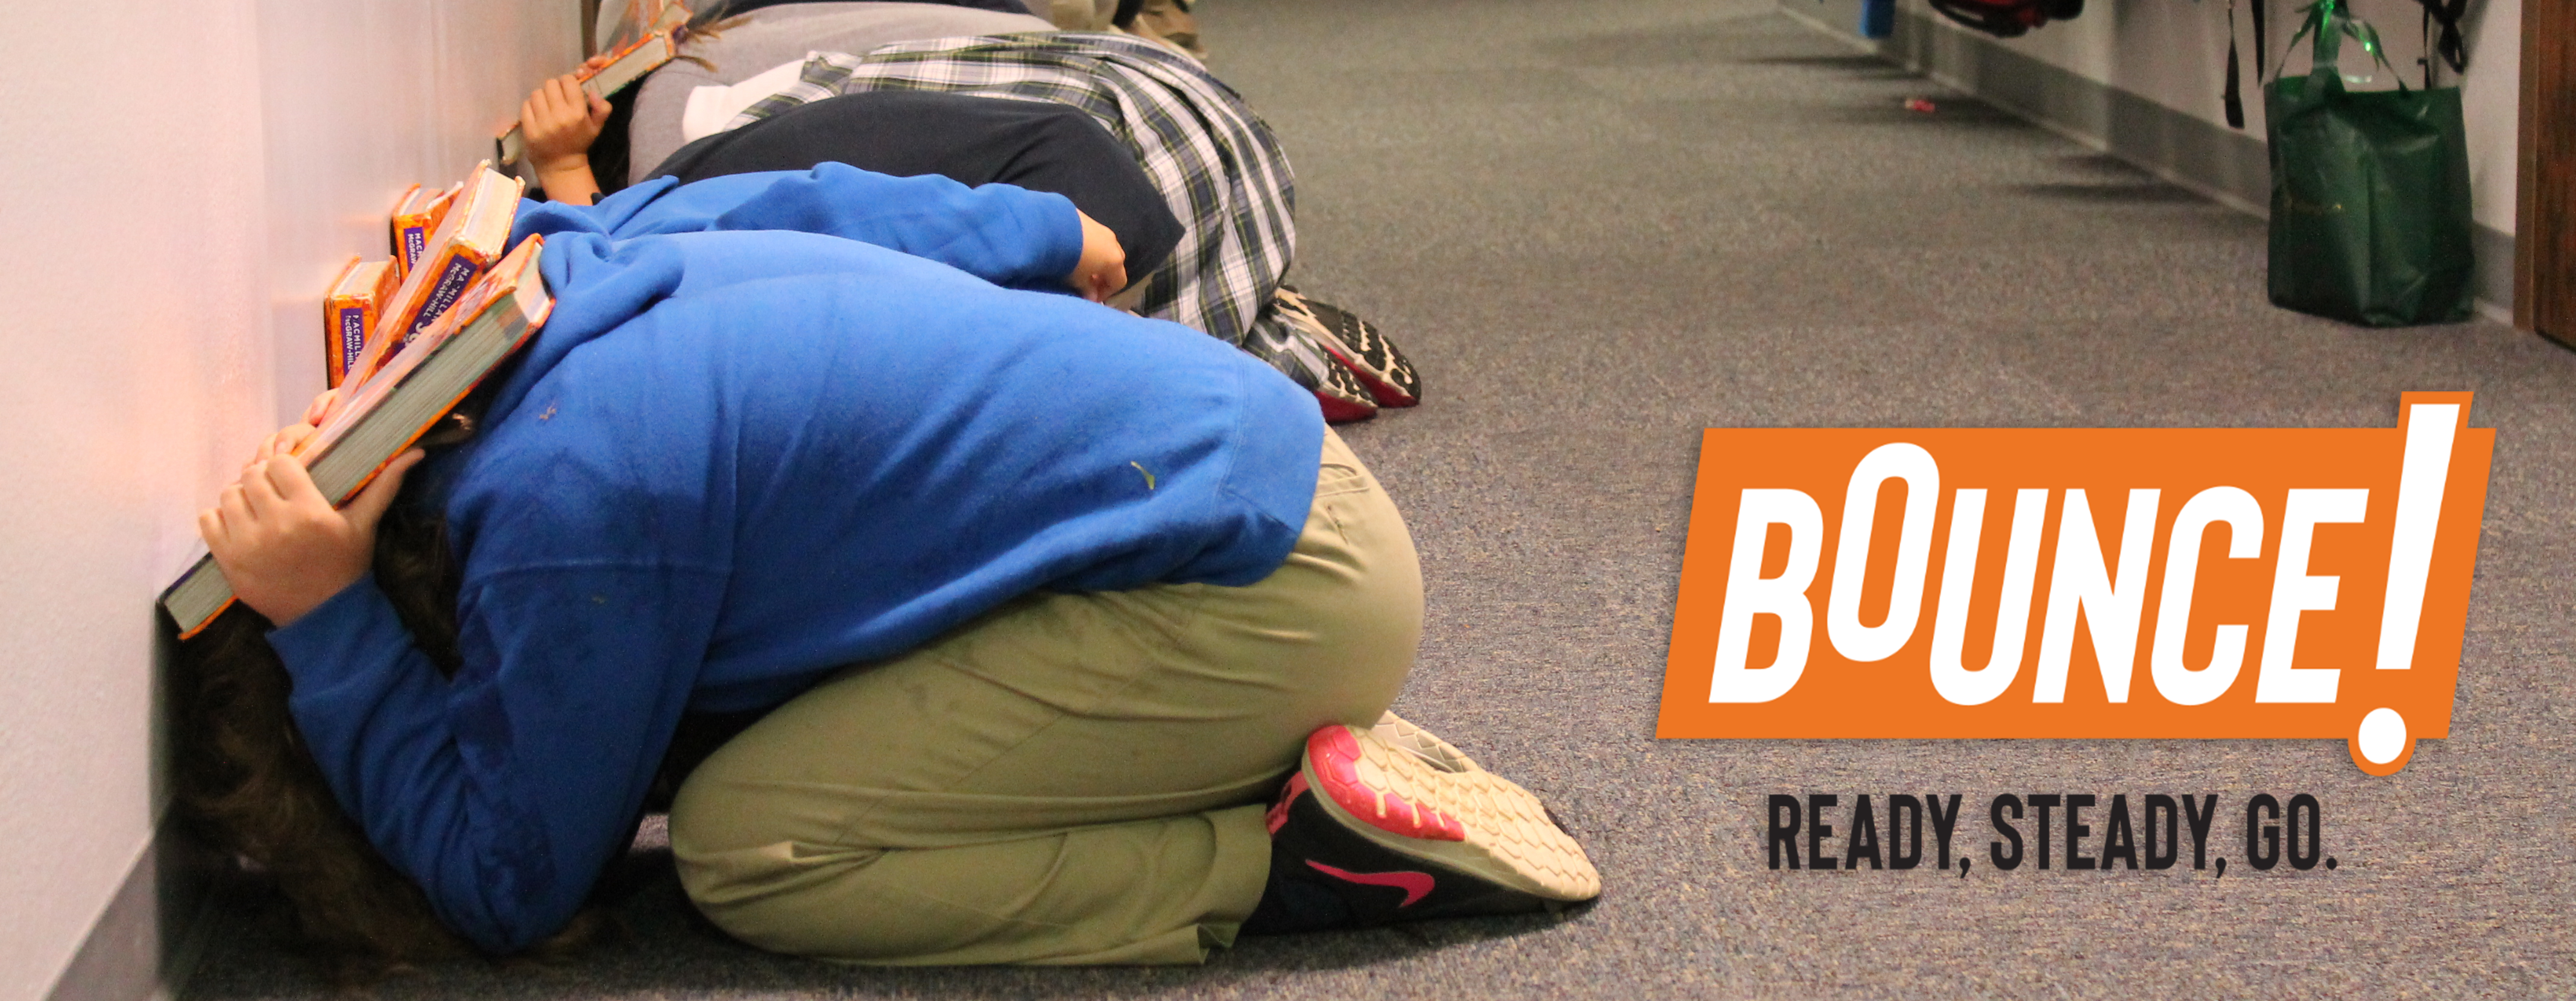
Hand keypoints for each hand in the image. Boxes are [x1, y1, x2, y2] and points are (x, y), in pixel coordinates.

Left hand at [200, 448, 424, 626]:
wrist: (324, 616)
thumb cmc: (346, 565)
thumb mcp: (365, 525)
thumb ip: (385, 486)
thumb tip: (416, 452)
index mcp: (311, 513)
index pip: (280, 463)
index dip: (284, 466)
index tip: (291, 478)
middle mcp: (277, 525)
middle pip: (251, 475)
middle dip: (261, 480)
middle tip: (273, 494)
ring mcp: (247, 544)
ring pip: (227, 495)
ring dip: (240, 498)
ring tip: (257, 510)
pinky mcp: (227, 560)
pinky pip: (207, 520)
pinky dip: (219, 518)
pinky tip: (240, 526)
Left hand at [522, 72, 609, 204]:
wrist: (561, 165)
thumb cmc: (579, 142)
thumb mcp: (596, 127)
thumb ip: (603, 108)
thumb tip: (593, 91)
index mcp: (578, 114)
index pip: (568, 81)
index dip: (567, 82)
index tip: (567, 89)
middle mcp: (560, 116)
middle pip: (550, 84)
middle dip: (554, 89)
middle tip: (555, 98)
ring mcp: (543, 123)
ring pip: (537, 93)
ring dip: (541, 97)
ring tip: (546, 106)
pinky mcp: (529, 129)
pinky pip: (526, 105)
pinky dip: (531, 106)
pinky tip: (537, 114)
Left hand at [1067, 210, 1127, 302]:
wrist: (1053, 226)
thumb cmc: (1069, 259)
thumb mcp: (1077, 279)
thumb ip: (1087, 290)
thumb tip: (1091, 297)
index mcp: (1115, 261)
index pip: (1118, 282)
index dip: (1106, 293)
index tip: (1091, 298)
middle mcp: (1114, 244)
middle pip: (1115, 265)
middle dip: (1103, 277)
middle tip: (1087, 284)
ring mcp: (1102, 229)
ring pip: (1105, 250)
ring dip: (1097, 262)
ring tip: (1079, 267)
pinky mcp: (1090, 220)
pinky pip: (1095, 239)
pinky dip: (1090, 248)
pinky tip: (1074, 251)